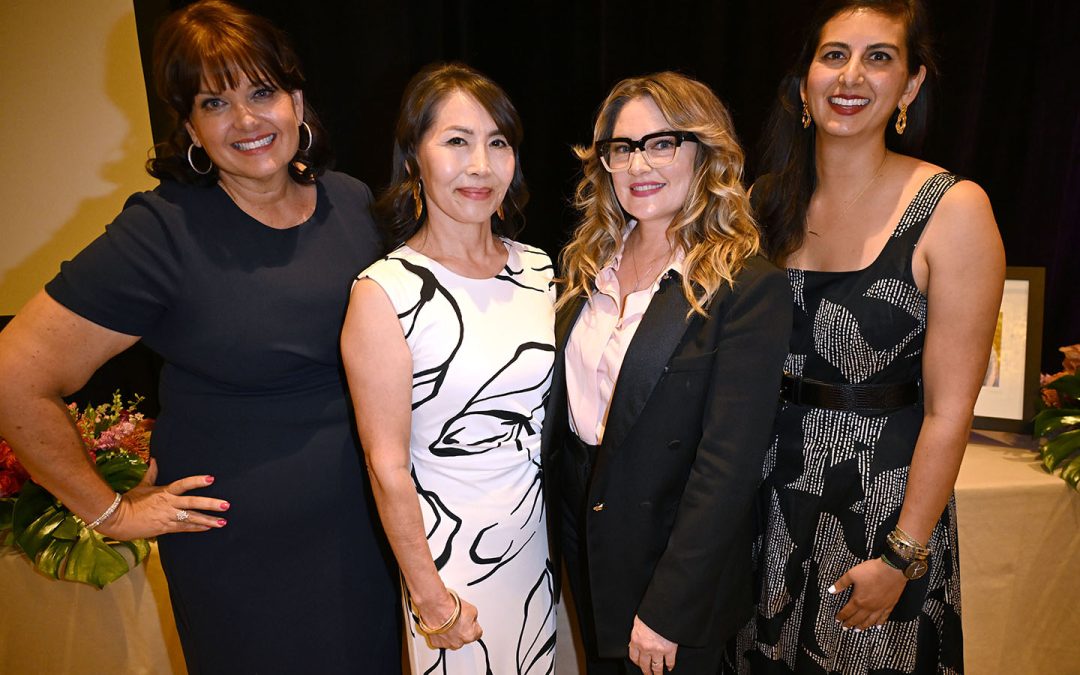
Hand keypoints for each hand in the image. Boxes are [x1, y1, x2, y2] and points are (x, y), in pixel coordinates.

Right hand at [96, 459, 228, 539]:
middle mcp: (169, 504)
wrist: (118, 519)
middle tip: (225, 505)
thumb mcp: (142, 486)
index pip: (183, 484)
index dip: (197, 481)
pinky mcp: (165, 528)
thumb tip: (155, 459)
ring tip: (223, 522)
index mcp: (164, 492)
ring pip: (191, 518)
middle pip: (192, 503)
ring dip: (208, 521)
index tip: (211, 479)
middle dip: (210, 504)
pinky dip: (197, 528)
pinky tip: (208, 528)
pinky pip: (184, 528)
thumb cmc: (130, 501)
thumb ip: (152, 473)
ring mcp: (168, 517)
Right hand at [417, 591, 481, 650]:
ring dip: (450, 634)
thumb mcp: (472, 609)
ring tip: (447, 621)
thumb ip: (474, 619)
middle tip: (457, 620)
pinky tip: (440, 625)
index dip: (473, 626)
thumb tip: (470, 620)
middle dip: (461, 631)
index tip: (470, 623)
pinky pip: (440, 641)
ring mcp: (446, 644)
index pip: (477, 634)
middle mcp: (458, 643)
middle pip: (463, 638)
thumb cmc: (450, 607)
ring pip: (451, 641)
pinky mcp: (435, 643)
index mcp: (470, 635)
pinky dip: (440, 635)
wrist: (435, 606)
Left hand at [628, 615, 676, 672]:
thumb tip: (637, 639)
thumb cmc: (650, 613)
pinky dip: (670, 665)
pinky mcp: (670, 650)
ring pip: (657, 666)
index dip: (636, 662)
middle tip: (648, 674)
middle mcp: (646, 648)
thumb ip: (638, 632)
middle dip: (646, 671)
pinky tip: (670, 667)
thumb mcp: (638, 621)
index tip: (639, 664)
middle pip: (644, 664)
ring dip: (657, 672)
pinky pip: (670, 661)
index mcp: (636, 640)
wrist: (662, 610)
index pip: (634, 656)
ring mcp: (658, 650)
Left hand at [831, 557, 906, 629]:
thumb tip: (831, 590)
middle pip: (857, 619)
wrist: (892, 569)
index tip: (837, 620)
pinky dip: (879, 623)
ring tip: (858, 630)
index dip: (841, 617)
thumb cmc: (872, 571)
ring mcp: (880, 608)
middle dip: (850, 624)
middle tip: (845, 628)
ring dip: (863, 627)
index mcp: (858, 600)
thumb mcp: (852, 574)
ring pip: (870, 621)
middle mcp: (869, 607)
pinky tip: (877, 626)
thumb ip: (841, 584)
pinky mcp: (889, 606)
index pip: (847, 612)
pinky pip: (883, 618)